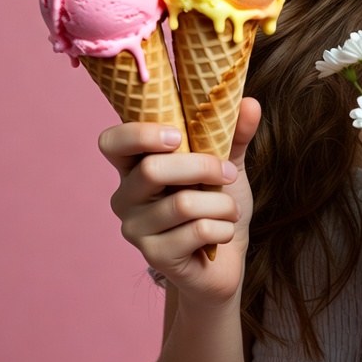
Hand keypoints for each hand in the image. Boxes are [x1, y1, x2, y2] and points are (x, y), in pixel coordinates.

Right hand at [97, 98, 261, 307]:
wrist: (227, 258)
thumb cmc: (217, 202)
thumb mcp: (227, 163)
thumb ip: (234, 133)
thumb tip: (249, 103)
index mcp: (135, 166)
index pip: (111, 142)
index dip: (139, 134)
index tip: (178, 134)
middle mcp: (125, 197)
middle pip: (153, 169)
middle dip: (202, 167)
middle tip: (227, 173)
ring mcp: (136, 229)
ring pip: (182, 203)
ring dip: (222, 204)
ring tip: (230, 210)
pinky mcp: (154, 257)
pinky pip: (197, 231)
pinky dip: (224, 228)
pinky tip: (223, 233)